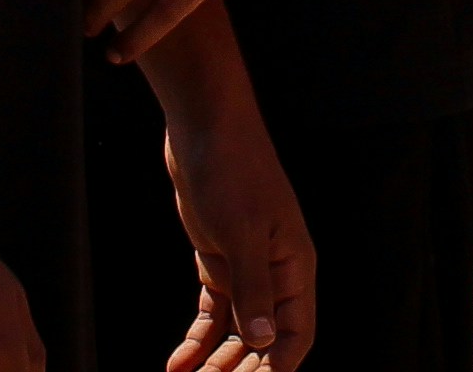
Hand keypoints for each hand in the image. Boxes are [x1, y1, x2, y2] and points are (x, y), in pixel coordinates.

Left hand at [152, 69, 317, 371]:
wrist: (204, 125)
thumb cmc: (233, 169)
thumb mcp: (242, 231)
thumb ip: (252, 288)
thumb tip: (262, 341)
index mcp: (294, 267)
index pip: (295, 335)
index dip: (276, 369)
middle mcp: (275, 273)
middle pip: (265, 340)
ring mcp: (246, 267)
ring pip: (237, 332)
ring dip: (217, 363)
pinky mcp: (219, 260)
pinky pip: (213, 313)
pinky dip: (197, 341)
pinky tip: (177, 362)